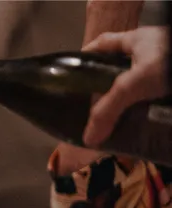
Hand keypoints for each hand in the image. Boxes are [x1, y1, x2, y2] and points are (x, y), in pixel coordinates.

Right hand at [83, 26, 168, 146]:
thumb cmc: (168, 63)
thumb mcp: (132, 85)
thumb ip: (108, 109)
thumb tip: (89, 138)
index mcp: (135, 40)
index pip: (102, 44)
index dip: (86, 56)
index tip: (74, 74)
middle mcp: (150, 51)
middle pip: (119, 68)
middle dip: (107, 87)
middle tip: (94, 107)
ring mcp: (163, 68)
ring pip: (139, 86)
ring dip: (129, 103)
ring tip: (115, 121)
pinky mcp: (170, 86)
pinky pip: (156, 98)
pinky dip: (148, 110)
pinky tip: (140, 123)